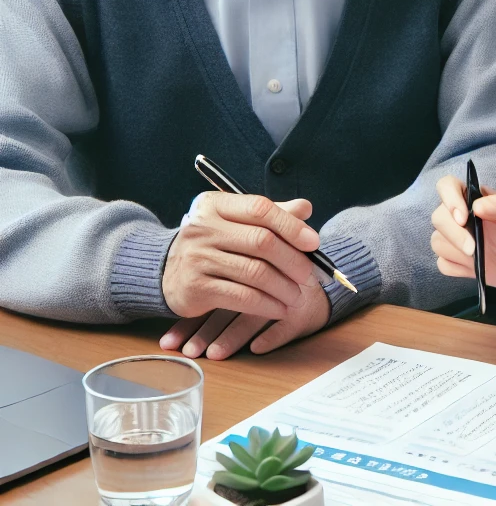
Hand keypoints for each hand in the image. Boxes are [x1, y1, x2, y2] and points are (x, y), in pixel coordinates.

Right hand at [160, 198, 329, 359]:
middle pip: (261, 241)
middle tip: (309, 274)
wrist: (164, 270)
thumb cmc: (212, 242)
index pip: (260, 208)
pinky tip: (280, 309)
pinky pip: (241, 297)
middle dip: (292, 259)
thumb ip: (270, 214)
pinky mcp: (195, 288)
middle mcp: (203, 227)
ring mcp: (197, 258)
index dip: (291, 225)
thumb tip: (306, 208)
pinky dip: (267, 305)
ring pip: (254, 272)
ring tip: (298, 296)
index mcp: (215, 204)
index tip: (313, 242)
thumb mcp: (235, 221)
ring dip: (283, 287)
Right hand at [431, 174, 495, 291]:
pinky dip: (455, 267)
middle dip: (454, 234)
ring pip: (437, 241)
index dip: (449, 198)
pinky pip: (443, 263)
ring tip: (478, 257)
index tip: (463, 217)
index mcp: (474, 198)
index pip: (447, 186)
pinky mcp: (456, 260)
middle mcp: (461, 216)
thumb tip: (477, 205)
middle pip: (438, 217)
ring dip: (454, 251)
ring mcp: (457, 239)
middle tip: (473, 248)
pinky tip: (474, 268)